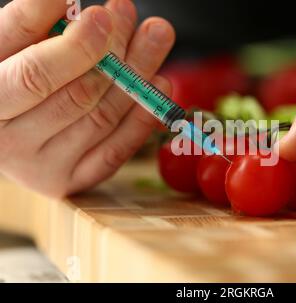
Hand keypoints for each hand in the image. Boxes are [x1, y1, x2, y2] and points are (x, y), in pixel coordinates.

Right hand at [0, 0, 174, 196]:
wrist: (1, 127)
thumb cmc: (6, 77)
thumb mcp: (6, 49)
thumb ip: (30, 26)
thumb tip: (68, 2)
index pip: (35, 75)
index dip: (74, 47)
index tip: (103, 17)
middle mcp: (10, 144)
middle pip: (78, 96)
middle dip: (116, 54)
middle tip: (145, 23)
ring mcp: (42, 169)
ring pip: (102, 119)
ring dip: (138, 76)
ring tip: (157, 37)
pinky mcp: (71, 180)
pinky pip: (114, 152)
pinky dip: (142, 118)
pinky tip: (160, 85)